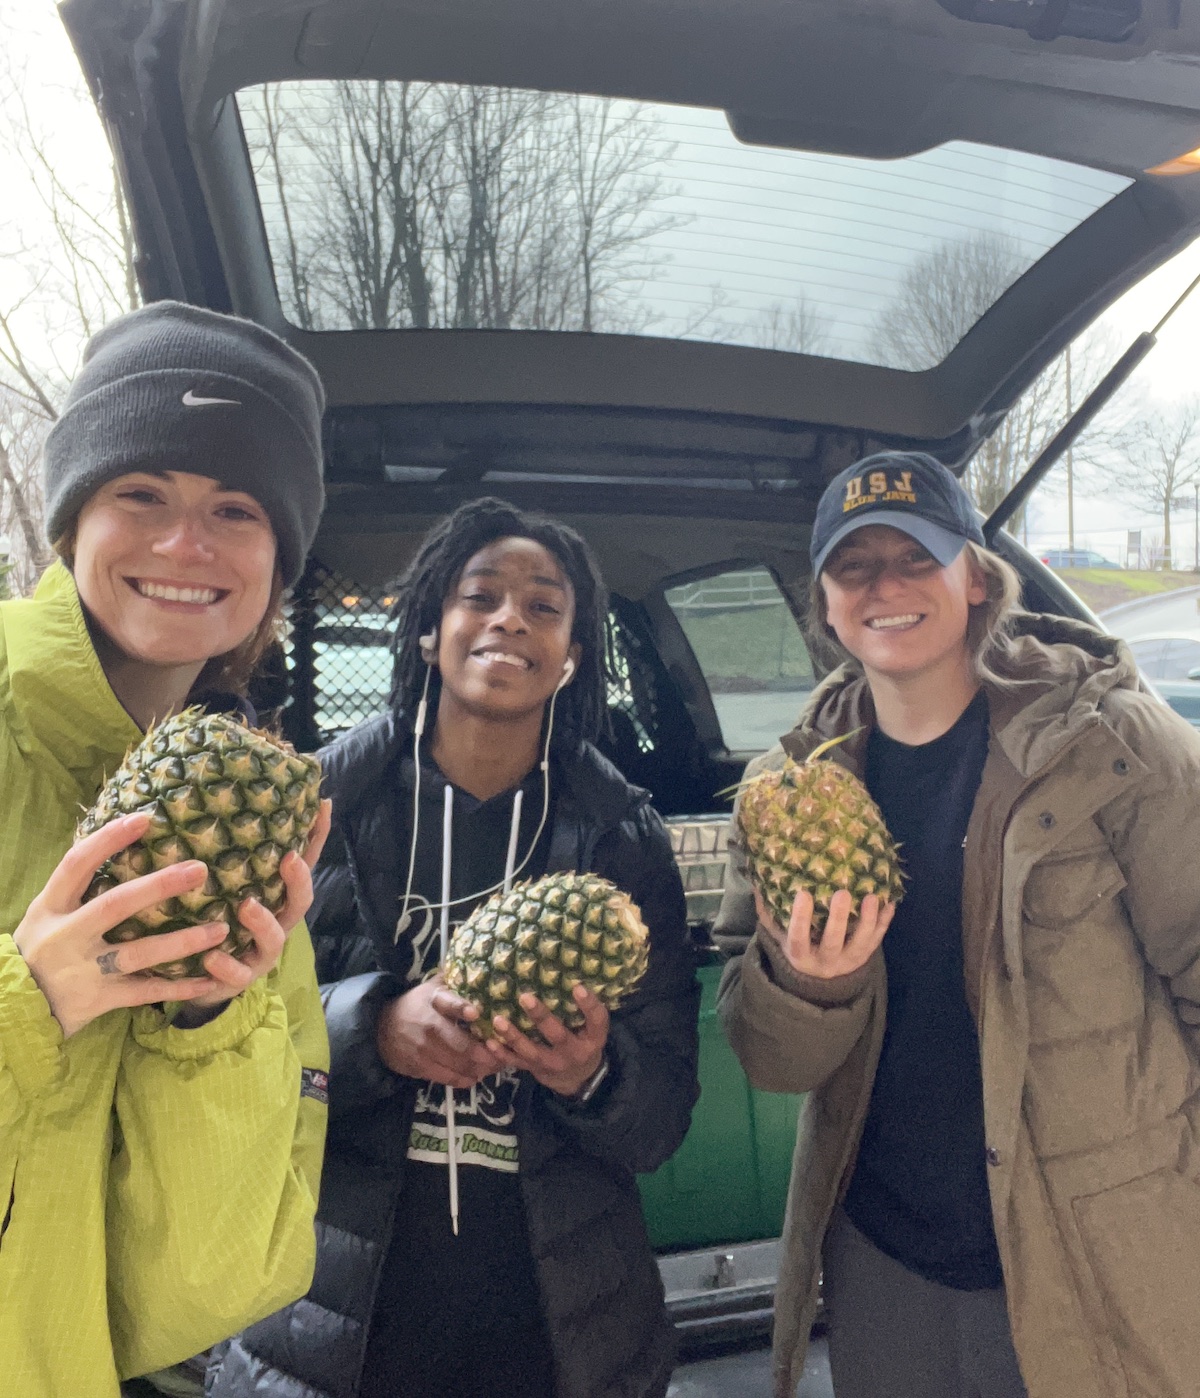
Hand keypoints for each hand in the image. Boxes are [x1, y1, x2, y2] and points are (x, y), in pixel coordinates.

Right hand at [12, 814, 231, 1037]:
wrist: (13, 1010)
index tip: (144, 820)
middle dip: (160, 886)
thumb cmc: (39, 951)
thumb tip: (116, 842)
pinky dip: (179, 987)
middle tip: (200, 869)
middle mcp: (66, 936)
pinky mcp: (98, 999)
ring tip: (221, 928)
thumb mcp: (46, 914)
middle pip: (116, 905)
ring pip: (139, 952)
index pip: (76, 865)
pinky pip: (145, 991)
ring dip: (183, 941)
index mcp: (50, 908)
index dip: (108, 840)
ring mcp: (83, 970)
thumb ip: (77, 888)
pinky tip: (210, 980)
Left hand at [153, 799, 332, 1025]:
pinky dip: (226, 966)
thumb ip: (228, 859)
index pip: (303, 865)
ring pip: (273, 940)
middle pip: (299, 903)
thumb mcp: (223, 890)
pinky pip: (235, 975)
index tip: (322, 806)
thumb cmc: (215, 926)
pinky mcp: (237, 980)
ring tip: (247, 906)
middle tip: (287, 859)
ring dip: (263, 922)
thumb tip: (218, 806)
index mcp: (277, 901)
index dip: (316, 838)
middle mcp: (277, 926)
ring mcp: (259, 955)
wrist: (200, 984)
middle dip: (298, 880)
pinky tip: (211, 957)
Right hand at [376, 978, 500, 1087]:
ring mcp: (423, 1049)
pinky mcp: (419, 1067)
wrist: (382, 1027)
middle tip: (502, 1055)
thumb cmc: (417, 1005)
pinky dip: (464, 1079)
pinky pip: (446, 1077)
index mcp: (434, 1001)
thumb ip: (454, 980)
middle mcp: (429, 1025)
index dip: (462, 1008)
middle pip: (460, 1044)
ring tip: (495, 1067)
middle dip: (484, 1053)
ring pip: (457, 1064)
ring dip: (479, 1068)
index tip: (476, 1013)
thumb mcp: (432, 988)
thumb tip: (482, 968)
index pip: (449, 1003)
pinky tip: (475, 1076)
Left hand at [488, 986, 609, 1098]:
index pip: (597, 1021)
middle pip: (558, 1035)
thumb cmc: (583, 1041)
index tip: (577, 987)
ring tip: (498, 1019)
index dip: (589, 1005)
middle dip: (541, 1017)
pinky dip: (501, 1053)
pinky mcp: (534, 1070)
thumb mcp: (592, 1029)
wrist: (576, 1079)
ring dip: (514, 1036)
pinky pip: (516, 1062)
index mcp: (593, 1039)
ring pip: (531, 1051)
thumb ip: (585, 1009)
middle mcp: (573, 1053)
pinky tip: (489, 1041)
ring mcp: (552, 1064)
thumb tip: (571, 971)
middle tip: (525, 997)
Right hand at [755, 887, 893, 981]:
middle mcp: (824, 962)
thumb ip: (768, 914)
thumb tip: (756, 884)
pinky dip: (884, 923)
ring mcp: (847, 962)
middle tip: (842, 893)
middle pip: (833, 942)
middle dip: (839, 919)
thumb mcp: (778, 937)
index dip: (800, 918)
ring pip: (860, 943)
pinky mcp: (864, 958)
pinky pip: (877, 941)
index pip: (798, 939)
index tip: (802, 893)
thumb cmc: (797, 948)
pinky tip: (890, 903)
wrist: (819, 982)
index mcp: (800, 956)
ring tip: (872, 897)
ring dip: (868, 920)